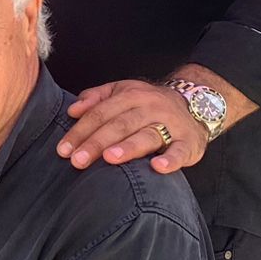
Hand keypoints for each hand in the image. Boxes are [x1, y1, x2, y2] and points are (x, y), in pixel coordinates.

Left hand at [60, 80, 208, 174]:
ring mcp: (172, 124)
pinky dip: (170, 159)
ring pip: (147, 135)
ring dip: (128, 147)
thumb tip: (72, 110)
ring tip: (110, 158)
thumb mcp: (122, 92)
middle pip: (120, 125)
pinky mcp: (189, 141)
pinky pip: (179, 150)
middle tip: (78, 161)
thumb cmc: (148, 104)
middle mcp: (151, 107)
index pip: (101, 113)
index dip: (80, 131)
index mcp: (131, 95)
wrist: (196, 105)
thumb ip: (96, 98)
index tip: (63, 150)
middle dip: (96, 142)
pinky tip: (157, 167)